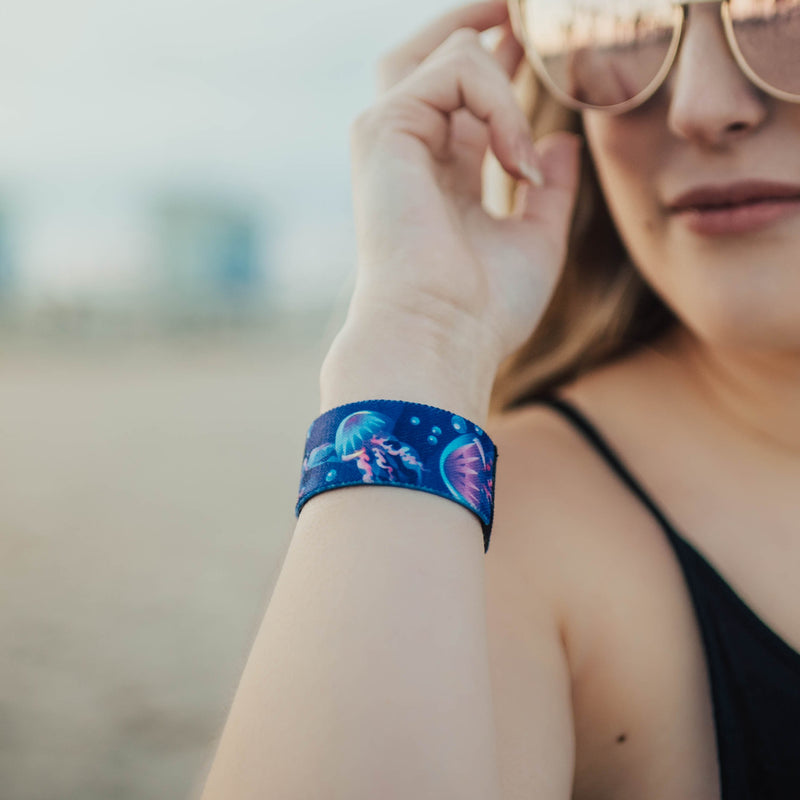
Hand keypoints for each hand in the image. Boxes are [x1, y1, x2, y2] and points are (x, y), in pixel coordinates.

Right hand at [346, 0, 581, 368]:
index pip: (467, 96)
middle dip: (488, 21)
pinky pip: (455, 71)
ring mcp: (391, 135)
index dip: (505, 63)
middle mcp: (411, 148)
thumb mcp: (534, 241)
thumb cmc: (482, 308)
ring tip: (531, 102)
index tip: (542, 43)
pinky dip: (498, 102)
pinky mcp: (384, 129)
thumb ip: (546, 189)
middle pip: (440, 51)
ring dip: (503, 66)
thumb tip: (560, 142)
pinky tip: (515, 156)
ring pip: (451, 51)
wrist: (441, 336)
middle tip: (532, 8)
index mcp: (440, 174)